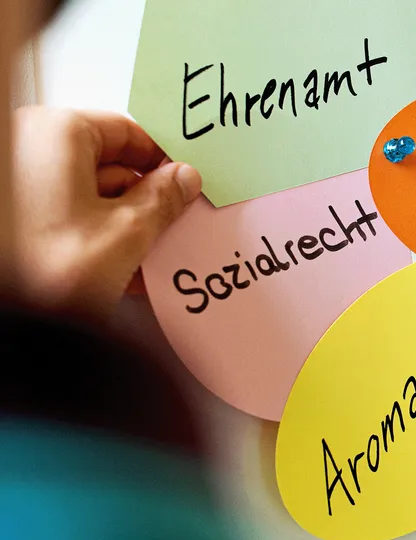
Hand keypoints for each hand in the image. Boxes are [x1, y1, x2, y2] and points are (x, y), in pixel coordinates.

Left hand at [11, 108, 201, 315]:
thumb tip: (182, 180)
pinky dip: (90, 237)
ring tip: (142, 262)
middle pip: (107, 165)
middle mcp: (27, 146)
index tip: (186, 188)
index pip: (128, 131)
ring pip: (86, 194)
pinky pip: (61, 214)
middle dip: (143, 203)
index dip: (164, 162)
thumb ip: (163, 201)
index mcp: (55, 133)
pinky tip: (113, 271)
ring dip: (120, 227)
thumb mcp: (125, 235)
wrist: (0, 320)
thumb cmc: (39, 273)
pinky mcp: (12, 218)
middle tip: (169, 231)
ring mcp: (15, 182)